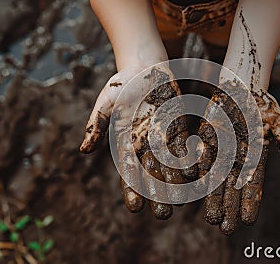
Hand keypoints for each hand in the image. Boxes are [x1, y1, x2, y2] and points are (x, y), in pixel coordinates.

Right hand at [80, 65, 195, 218]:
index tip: (136, 208)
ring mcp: (161, 138)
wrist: (145, 67)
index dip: (132, 189)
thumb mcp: (105, 103)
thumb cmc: (121, 84)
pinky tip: (196, 174)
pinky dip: (189, 160)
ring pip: (169, 164)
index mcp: (124, 142)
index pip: (128, 171)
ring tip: (183, 201)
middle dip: (157, 193)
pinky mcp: (176, 128)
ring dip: (176, 183)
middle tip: (164, 214)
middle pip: (151, 173)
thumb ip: (96, 126)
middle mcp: (143, 145)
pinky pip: (183, 146)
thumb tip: (83, 151)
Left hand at [198, 80, 279, 234]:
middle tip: (225, 229)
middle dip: (229, 207)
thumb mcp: (276, 121)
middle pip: (232, 187)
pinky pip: (202, 157)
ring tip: (210, 217)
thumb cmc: (261, 104)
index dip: (251, 202)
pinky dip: (198, 171)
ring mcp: (221, 150)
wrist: (241, 87)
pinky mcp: (207, 140)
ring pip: (215, 177)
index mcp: (254, 157)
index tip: (248, 221)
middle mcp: (236, 158)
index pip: (253, 184)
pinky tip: (194, 187)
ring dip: (212, 197)